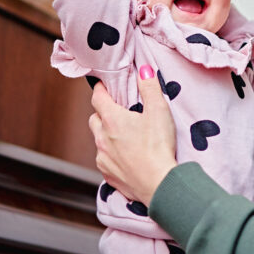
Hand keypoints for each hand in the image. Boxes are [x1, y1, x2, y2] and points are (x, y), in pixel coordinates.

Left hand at [89, 66, 177, 204]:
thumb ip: (149, 87)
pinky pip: (104, 161)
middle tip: (118, 111)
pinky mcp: (108, 175)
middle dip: (102, 113)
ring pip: (98, 141)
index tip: (104, 86)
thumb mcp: (159, 111)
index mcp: (112, 120)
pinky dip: (112, 156)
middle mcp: (102, 138)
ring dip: (106, 135)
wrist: (158, 184)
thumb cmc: (158, 146)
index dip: (100, 89)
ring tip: (124, 136)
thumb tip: (143, 70)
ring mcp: (103, 158)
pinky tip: (127, 157)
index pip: (97, 97)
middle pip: (94, 119)